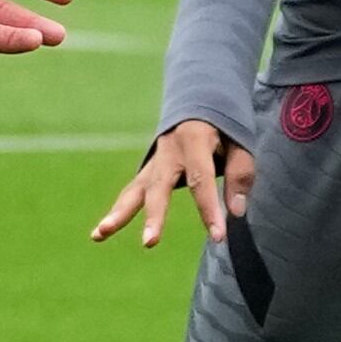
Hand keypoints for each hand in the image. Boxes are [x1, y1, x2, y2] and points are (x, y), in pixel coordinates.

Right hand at [92, 119, 251, 249]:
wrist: (199, 99)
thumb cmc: (224, 125)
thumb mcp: (240, 142)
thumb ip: (239, 174)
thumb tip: (236, 212)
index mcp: (193, 140)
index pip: (200, 180)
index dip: (209, 208)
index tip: (218, 236)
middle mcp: (167, 151)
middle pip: (158, 187)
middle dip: (154, 216)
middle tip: (149, 242)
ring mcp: (153, 161)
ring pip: (134, 190)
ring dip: (118, 214)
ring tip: (100, 234)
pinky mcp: (147, 171)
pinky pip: (132, 192)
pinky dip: (118, 211)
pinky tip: (100, 233)